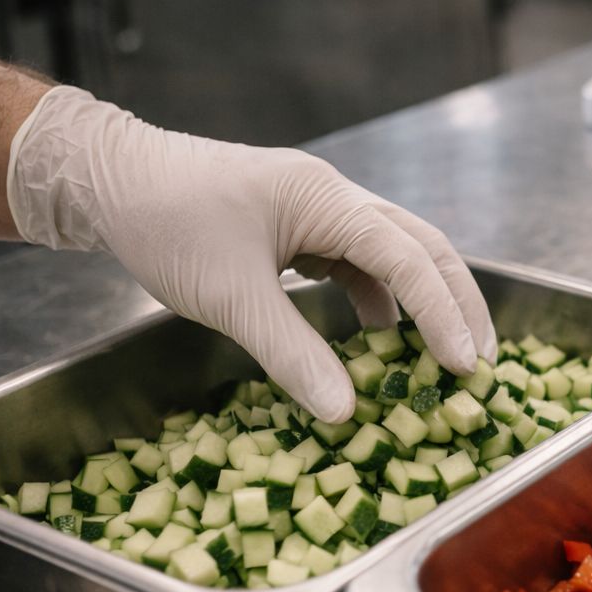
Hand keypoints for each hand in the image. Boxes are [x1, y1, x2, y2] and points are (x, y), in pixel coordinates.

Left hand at [6, 86, 494, 421]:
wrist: (108, 180)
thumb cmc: (165, 223)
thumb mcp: (229, 297)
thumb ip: (291, 353)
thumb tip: (345, 412)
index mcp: (325, 200)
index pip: (407, 258)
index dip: (442, 314)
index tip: (466, 365)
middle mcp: (334, 198)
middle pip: (422, 245)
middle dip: (458, 302)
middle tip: (483, 359)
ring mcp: (318, 210)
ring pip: (394, 254)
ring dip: (423, 303)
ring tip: (443, 356)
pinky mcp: (299, 228)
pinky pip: (359, 264)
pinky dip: (379, 302)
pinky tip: (379, 340)